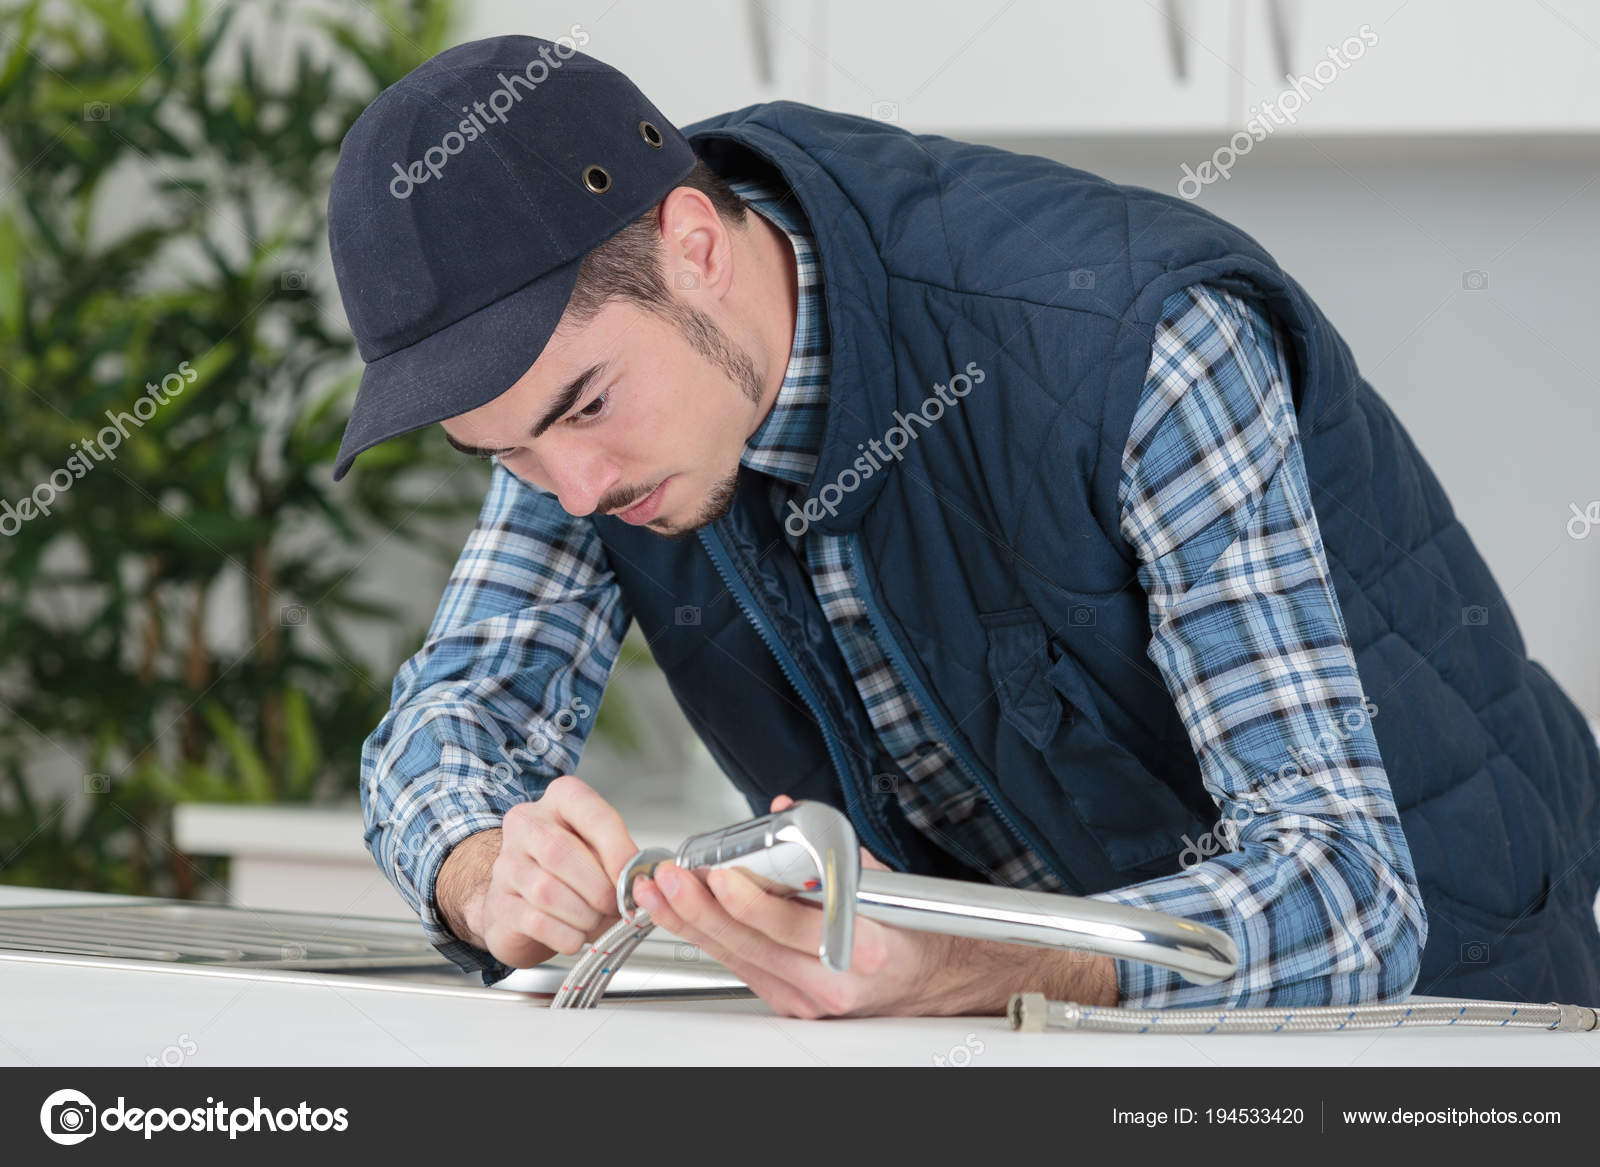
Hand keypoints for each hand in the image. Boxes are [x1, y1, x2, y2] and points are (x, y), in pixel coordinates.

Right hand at [438, 774, 640, 968]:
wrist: (524, 901)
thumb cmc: (572, 872)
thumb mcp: (601, 854)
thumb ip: (621, 861)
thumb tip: (641, 882)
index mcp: (561, 800)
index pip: (590, 812)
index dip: (617, 848)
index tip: (634, 877)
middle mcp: (527, 824)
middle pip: (560, 852)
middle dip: (597, 887)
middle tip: (616, 906)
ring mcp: (507, 863)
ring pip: (546, 890)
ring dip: (582, 914)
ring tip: (595, 920)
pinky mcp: (498, 904)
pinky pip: (535, 921)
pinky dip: (565, 935)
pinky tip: (575, 936)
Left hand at [633, 794, 1115, 1016]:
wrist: (942, 981)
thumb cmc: (916, 929)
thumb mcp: (883, 876)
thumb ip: (834, 844)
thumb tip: (785, 810)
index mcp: (861, 949)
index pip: (793, 926)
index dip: (751, 902)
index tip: (719, 874)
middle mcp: (831, 983)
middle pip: (750, 946)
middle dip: (702, 909)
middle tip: (670, 876)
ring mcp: (808, 1000)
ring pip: (737, 960)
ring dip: (694, 924)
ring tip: (659, 892)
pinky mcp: (791, 1004)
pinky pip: (742, 969)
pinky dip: (712, 939)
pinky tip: (687, 915)